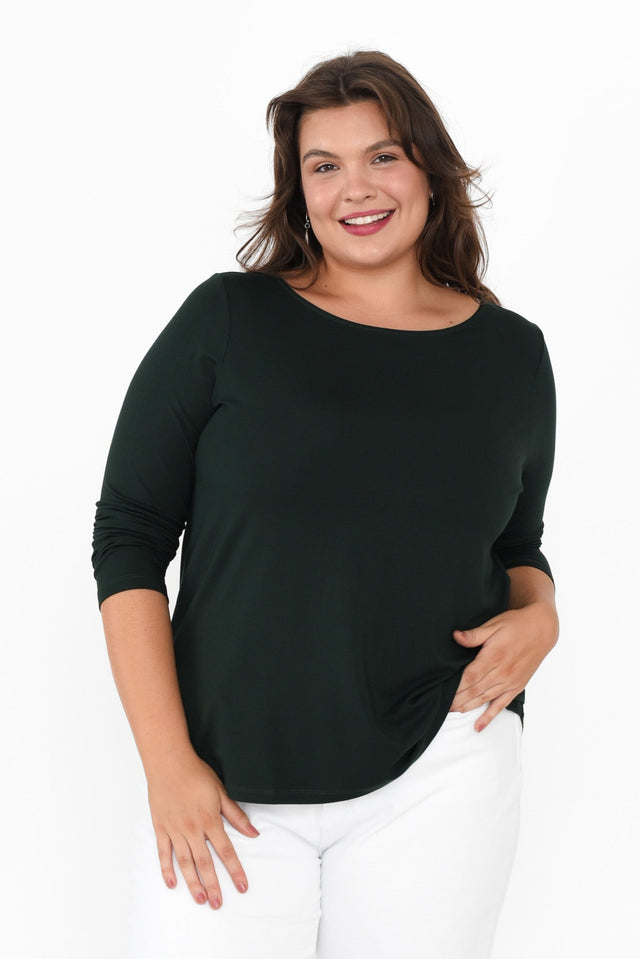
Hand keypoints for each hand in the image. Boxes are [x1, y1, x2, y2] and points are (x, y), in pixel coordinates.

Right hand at [145, 750, 260, 909]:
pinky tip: (173, 883)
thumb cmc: (196, 774)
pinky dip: (167, 869)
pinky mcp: (161, 828)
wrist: (169, 763)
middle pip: (205, 863)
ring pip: (185, 862)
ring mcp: (175, 830)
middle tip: (218, 904)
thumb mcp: (221, 792)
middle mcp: (192, 829)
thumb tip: (254, 832)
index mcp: (210, 821)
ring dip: (193, 883)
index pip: (226, 851)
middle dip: (213, 885)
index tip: (242, 886)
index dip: (235, 870)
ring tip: (200, 899)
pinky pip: (164, 853)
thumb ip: (236, 815)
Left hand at [449, 601, 558, 730]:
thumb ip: (475, 634)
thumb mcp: (494, 624)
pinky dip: (489, 716)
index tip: (443, 693)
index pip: (470, 676)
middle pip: (475, 690)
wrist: (541, 630)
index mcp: (494, 656)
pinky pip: (501, 705)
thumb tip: (456, 636)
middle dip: (458, 700)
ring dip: (468, 707)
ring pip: (485, 699)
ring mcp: (510, 681)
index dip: (456, 687)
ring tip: (454, 713)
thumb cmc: (516, 625)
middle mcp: (502, 672)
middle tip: (443, 708)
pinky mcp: (516, 687)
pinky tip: (478, 726)